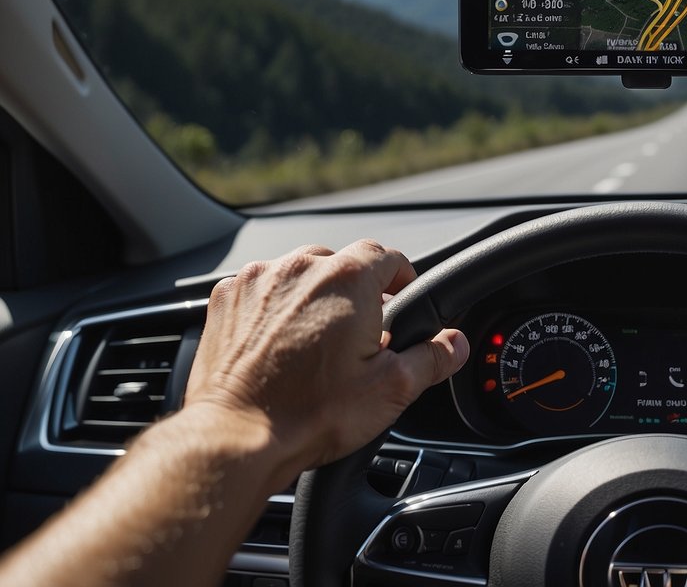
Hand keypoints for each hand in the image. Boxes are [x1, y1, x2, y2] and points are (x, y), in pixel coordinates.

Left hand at [185, 239, 467, 482]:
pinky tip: (279, 345)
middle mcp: (300, 268)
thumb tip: (454, 343)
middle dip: (355, 292)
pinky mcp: (226, 300)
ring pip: (299, 275)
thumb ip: (433, 357)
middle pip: (342, 264)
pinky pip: (261, 290)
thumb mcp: (391, 389)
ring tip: (316, 342)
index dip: (401, 277)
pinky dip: (273, 308)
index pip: (387, 256)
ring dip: (313, 297)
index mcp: (347, 279)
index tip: (402, 296)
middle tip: (360, 333)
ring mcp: (257, 281)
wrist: (235, 437)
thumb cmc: (310, 414)